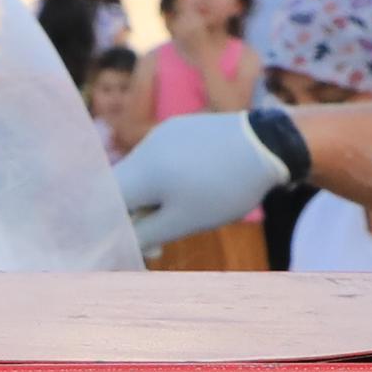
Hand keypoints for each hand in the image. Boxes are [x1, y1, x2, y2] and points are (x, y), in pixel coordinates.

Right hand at [113, 109, 293, 250]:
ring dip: (150, 198)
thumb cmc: (225, 189)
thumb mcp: (183, 221)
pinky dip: (164, 179)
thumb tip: (116, 242)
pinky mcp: (179, 128)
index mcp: (142, 171)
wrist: (268, 144)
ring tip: (182, 212)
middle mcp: (145, 147)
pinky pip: (159, 158)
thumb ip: (144, 234)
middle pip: (121, 186)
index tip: (124, 242)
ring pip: (141, 173)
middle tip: (158, 241)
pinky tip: (192, 187)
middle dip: (133, 215)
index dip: (106, 224)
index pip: (104, 200)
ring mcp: (162, 134)